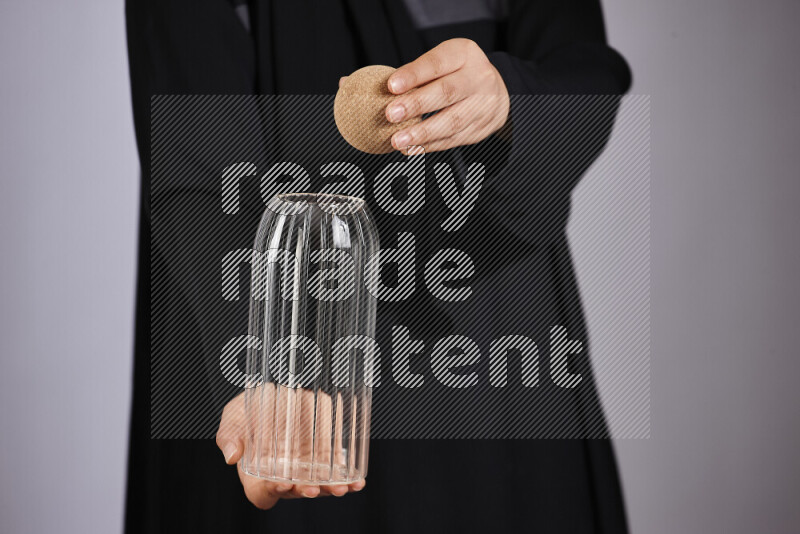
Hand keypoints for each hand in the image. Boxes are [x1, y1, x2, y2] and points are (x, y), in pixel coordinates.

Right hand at [216, 390, 365, 509]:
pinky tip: (358, 482)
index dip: (272, 492)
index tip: (281, 485)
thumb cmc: (250, 410)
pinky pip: (335, 470)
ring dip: (329, 488)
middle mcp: (281, 474)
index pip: (262, 492)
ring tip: (340, 488)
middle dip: (306, 491)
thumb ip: (229, 433)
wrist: (274, 397)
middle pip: (294, 491)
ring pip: (317, 483)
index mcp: (255, 472)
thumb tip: (230, 455)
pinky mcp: (322, 456)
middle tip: (312, 489)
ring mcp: (303, 467)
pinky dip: (348, 478)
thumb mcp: (234, 416)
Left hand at [382, 38, 510, 152]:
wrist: (495, 91)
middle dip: (416, 105)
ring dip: (422, 133)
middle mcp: (479, 78)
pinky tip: (411, 149)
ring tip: (398, 140)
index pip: (437, 63)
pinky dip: (429, 146)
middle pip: (446, 92)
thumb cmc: (458, 73)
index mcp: (465, 54)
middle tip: (391, 115)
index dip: (413, 75)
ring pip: (452, 122)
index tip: (391, 86)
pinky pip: (453, 140)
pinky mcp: (481, 129)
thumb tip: (388, 93)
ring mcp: (484, 105)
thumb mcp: (444, 61)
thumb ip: (420, 74)